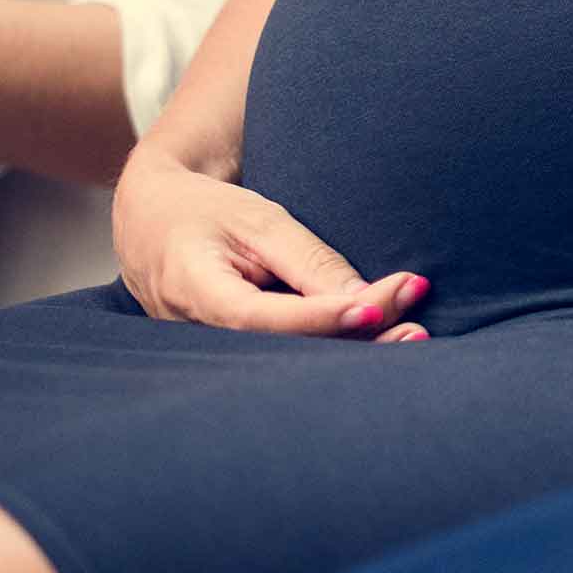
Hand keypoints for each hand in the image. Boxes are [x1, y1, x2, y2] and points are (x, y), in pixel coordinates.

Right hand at [111, 149, 430, 339]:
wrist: (153, 220)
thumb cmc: (206, 212)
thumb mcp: (258, 220)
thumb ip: (309, 261)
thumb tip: (368, 302)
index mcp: (194, 291)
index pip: (261, 317)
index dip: (319, 318)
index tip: (375, 308)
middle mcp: (199, 334)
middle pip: (284, 349)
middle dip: (353, 342)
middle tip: (418, 329)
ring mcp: (212, 352)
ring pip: (289, 359)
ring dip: (353, 351)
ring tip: (415, 335)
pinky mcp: (233, 355)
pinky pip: (287, 356)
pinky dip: (336, 348)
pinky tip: (384, 342)